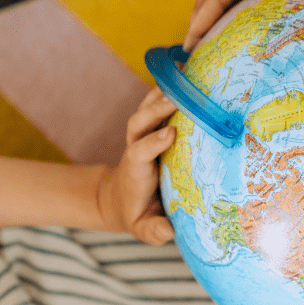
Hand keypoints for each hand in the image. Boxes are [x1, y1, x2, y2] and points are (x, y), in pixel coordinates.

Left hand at [99, 89, 177, 244]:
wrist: (120, 198)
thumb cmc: (137, 214)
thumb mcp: (143, 228)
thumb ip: (154, 231)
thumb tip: (168, 232)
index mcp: (135, 169)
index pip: (140, 151)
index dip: (154, 142)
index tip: (171, 133)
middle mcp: (136, 147)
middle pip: (139, 122)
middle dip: (155, 110)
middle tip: (177, 99)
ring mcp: (141, 135)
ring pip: (146, 109)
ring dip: (161, 94)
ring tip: (183, 77)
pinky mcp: (150, 128)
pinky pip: (155, 104)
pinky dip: (167, 89)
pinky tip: (184, 72)